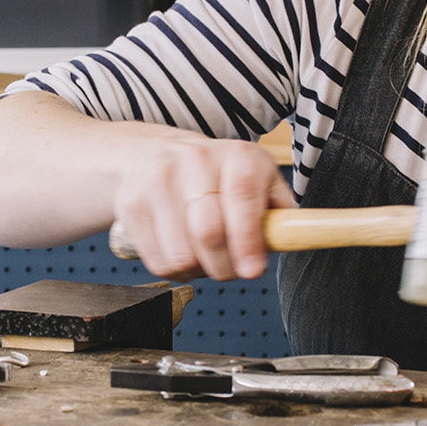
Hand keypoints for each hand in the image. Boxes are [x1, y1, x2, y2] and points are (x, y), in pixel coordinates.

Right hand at [110, 134, 294, 281]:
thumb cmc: (215, 175)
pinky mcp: (131, 204)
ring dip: (198, 271)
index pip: (242, 197)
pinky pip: (157, 261)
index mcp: (236, 155)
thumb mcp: (256, 178)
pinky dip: (174, 271)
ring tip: (205, 259)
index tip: (252, 270)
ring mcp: (158, 180)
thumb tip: (295, 236)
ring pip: (181, 254)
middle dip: (224, 266)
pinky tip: (182, 253)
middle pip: (208, 232)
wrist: (150, 154)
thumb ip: (280, 209)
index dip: (248, 240)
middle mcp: (195, 160)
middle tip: (231, 271)